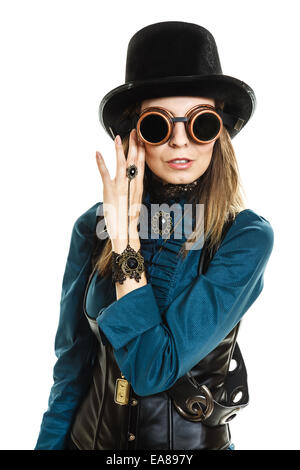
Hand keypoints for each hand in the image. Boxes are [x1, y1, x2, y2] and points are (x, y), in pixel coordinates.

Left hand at [95, 128, 144, 251]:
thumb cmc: (129, 218)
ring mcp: (120, 186)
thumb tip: (135, 180)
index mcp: (139, 186)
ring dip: (119, 149)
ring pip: (121, 164)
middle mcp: (132, 184)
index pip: (143, 164)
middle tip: (136, 131)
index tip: (143, 139)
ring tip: (118, 137)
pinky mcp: (109, 190)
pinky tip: (98, 153)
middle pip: (135, 160)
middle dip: (135, 144)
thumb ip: (135, 188)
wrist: (125, 231)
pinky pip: (104, 173)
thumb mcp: (136, 201)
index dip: (143, 150)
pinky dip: (101, 162)